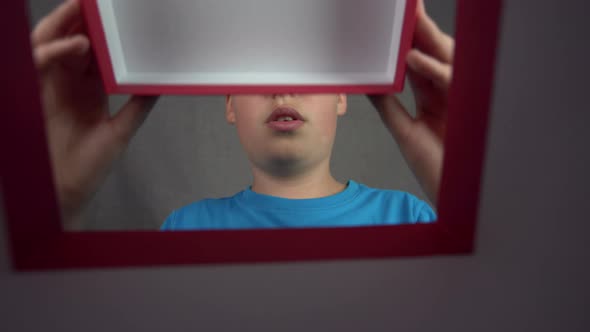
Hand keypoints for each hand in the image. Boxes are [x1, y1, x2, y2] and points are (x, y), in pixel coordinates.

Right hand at [32, 0, 158, 228]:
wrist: (68, 191)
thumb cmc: (90, 164)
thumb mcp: (121, 130)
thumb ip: (138, 105)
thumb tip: (159, 84)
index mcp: (89, 86)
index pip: (94, 48)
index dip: (102, 30)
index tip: (119, 14)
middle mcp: (68, 81)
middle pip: (72, 39)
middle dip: (83, 18)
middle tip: (98, 3)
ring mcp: (51, 86)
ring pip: (52, 43)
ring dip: (67, 24)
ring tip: (86, 9)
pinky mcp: (36, 94)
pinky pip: (40, 61)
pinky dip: (56, 50)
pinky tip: (79, 45)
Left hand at [368, 0, 452, 206]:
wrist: (453, 192)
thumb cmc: (435, 167)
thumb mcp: (405, 131)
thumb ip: (389, 106)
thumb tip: (369, 85)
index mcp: (433, 97)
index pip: (418, 62)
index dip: (406, 41)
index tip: (393, 24)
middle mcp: (447, 93)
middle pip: (433, 54)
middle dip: (420, 30)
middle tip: (407, 9)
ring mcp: (459, 98)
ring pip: (446, 60)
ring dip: (427, 39)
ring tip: (408, 21)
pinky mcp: (467, 107)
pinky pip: (450, 80)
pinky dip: (431, 68)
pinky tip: (412, 58)